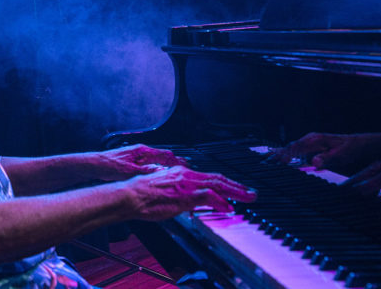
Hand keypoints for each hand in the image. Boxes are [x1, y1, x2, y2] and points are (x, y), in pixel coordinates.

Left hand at [93, 144, 188, 180]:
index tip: (185, 166)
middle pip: (162, 155)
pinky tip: (157, 175)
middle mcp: (140, 152)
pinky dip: (156, 168)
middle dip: (174, 162)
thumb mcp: (128, 170)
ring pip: (156, 159)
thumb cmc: (108, 165)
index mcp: (142, 151)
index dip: (177, 161)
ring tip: (174, 173)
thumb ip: (144, 170)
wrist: (94, 164)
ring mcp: (137, 156)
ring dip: (165, 165)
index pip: (165, 154)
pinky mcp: (132, 161)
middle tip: (184, 169)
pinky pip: (149, 163)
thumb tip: (159, 170)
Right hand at [124, 165, 256, 220]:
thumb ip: (181, 194)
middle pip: (218, 179)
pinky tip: (228, 207)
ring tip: (247, 198)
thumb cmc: (142, 195)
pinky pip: (207, 196)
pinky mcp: (184, 195)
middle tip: (250, 193)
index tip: (235, 189)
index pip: (209, 177)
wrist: (130, 195)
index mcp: (182, 174)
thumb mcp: (165, 191)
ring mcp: (186, 185)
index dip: (225, 184)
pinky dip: (220, 201)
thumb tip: (192, 202)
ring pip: (217, 184)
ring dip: (235, 192)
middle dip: (237, 186)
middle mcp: (186, 175)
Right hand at [268, 132, 380, 174]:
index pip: (293, 148)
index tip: (271, 163)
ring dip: (279, 155)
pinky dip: (286, 155)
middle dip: (275, 155)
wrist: (361, 143)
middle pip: (288, 147)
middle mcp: (310, 139)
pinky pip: (296, 151)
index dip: (281, 156)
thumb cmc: (352, 148)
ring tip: (266, 162)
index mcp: (314, 139)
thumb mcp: (343, 154)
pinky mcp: (311, 147)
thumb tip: (314, 162)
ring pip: (290, 148)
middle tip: (262, 164)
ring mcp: (310, 142)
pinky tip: (280, 160)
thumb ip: (329, 158)